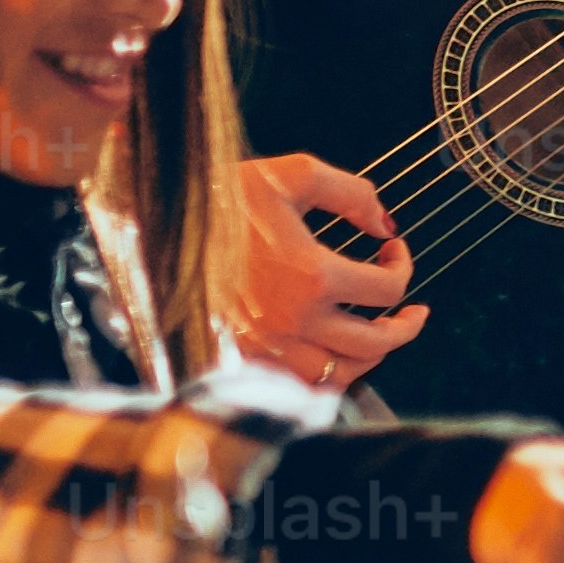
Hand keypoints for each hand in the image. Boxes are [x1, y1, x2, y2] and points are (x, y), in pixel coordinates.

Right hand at [227, 154, 425, 387]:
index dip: (404, 267)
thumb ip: (350, 192)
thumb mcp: (289, 175)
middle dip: (404, 327)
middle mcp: (293, 321)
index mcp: (311, 275)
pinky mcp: (242, 359)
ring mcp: (267, 346)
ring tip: (377, 334)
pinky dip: (326, 375)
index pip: (388, 288)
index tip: (393, 250)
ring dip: (369, 356)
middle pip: (375, 343)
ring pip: (341, 374)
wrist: (152, 225)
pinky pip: (299, 386)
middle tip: (411, 312)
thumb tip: (385, 224)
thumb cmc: (219, 198)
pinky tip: (332, 352)